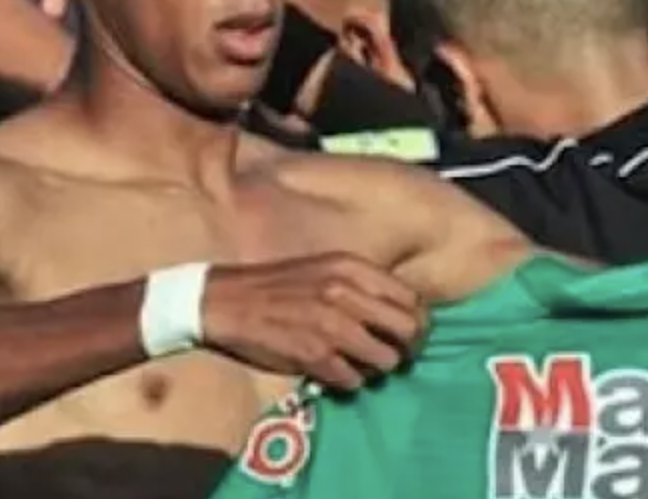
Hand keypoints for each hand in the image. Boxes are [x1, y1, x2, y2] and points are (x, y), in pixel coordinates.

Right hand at [202, 252, 424, 390]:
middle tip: (397, 355)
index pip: (412, 298)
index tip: (411, 334)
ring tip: (361, 364)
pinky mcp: (314, 355)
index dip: (419, 321)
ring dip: (378, 368)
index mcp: (352, 267)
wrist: (227, 300)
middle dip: (408, 348)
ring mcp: (332, 325)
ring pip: (386, 360)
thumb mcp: (326, 269)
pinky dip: (349, 381)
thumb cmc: (280, 284)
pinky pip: (354, 380)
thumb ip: (362, 285)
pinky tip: (334, 371)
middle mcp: (347, 293)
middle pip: (409, 330)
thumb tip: (402, 312)